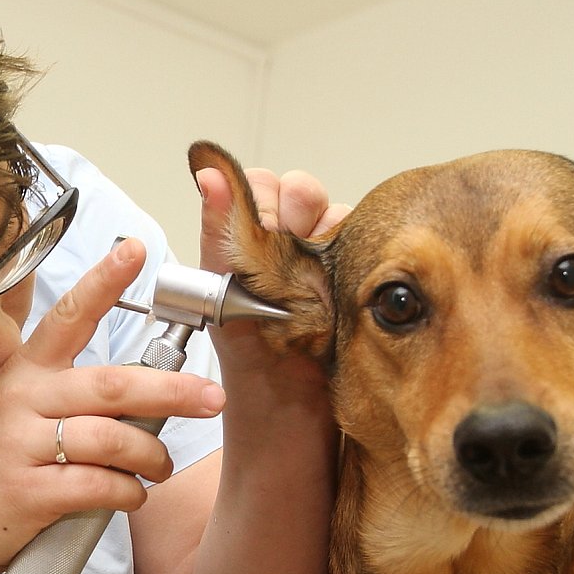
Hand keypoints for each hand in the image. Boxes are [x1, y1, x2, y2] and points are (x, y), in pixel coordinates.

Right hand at [0, 238, 225, 573]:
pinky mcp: (28, 492)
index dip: (103, 282)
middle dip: (171, 392)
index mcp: (25, 371)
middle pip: (112, 385)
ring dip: (152, 457)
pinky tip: (132, 495)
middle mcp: (21, 399)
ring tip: (160, 467)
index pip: (69, 316)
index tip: (135, 251)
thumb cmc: (4, 467)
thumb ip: (76, 394)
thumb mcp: (24, 414)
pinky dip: (129, 493)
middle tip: (212, 398)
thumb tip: (154, 389)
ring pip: (112, 440)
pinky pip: (100, 485)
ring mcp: (20, 445)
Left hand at [195, 164, 348, 386]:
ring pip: (336, 212)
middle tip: (288, 252)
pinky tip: (334, 289)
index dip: (263, 201)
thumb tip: (208, 173)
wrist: (287, 399)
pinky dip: (351, 258)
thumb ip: (218, 229)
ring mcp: (326, 253)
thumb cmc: (248, 349)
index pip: (261, 184)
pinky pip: (365, 239)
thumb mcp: (221, 287)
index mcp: (251, 234)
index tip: (261, 231)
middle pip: (302, 190)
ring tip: (308, 284)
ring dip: (323, 240)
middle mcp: (290, 238)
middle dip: (296, 212)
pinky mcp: (358, 271)